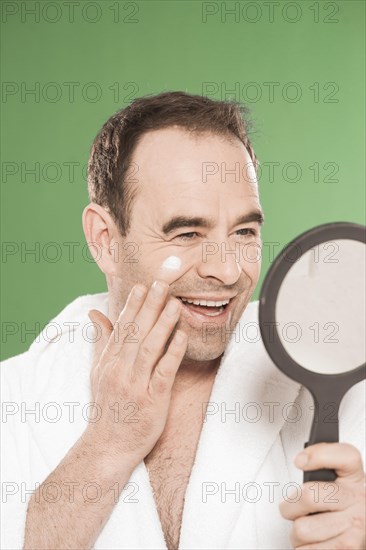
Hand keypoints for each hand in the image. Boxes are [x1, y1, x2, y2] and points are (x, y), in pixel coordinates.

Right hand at [84, 280, 186, 469]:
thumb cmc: (107, 407)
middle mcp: (120, 369)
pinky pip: (162, 372)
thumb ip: (101, 341)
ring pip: (149, 348)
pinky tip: (181, 337)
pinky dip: (172, 353)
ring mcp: (135, 384)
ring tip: (174, 304)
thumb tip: (95, 313)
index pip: (121, 327)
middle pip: (135, 332)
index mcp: (109, 361)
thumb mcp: (98, 372)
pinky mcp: (151, 400)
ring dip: (162, 324)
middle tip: (162, 283)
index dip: (133, 305)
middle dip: (149, 306)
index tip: (143, 285)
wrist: (108, 446)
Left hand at [280, 443, 365, 548]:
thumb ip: (321, 462)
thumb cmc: (342, 508)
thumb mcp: (338, 480)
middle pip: (309, 495)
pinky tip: (313, 543)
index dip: (318, 455)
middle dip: (290, 505)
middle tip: (293, 508)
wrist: (361, 534)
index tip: (300, 461)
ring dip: (297, 533)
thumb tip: (302, 460)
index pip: (346, 456)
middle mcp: (358, 501)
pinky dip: (302, 549)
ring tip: (307, 529)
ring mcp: (354, 529)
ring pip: (302, 529)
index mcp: (354, 479)